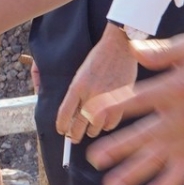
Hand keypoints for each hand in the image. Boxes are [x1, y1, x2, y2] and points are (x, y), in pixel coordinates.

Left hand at [55, 24, 144, 140]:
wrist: (119, 47)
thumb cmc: (98, 58)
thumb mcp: (81, 74)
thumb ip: (77, 93)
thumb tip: (72, 113)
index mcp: (77, 86)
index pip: (64, 114)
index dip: (61, 126)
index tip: (61, 131)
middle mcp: (90, 95)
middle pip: (78, 126)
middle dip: (74, 135)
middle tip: (73, 138)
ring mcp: (106, 100)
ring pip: (95, 128)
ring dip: (91, 131)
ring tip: (90, 131)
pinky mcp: (122, 102)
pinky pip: (111, 123)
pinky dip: (107, 126)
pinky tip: (105, 124)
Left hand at [83, 36, 183, 184]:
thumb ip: (159, 51)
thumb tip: (133, 49)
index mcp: (175, 89)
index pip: (138, 99)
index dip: (114, 106)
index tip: (93, 113)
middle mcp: (180, 117)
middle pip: (145, 136)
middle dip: (119, 148)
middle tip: (94, 158)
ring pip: (159, 159)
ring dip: (135, 174)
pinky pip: (180, 172)